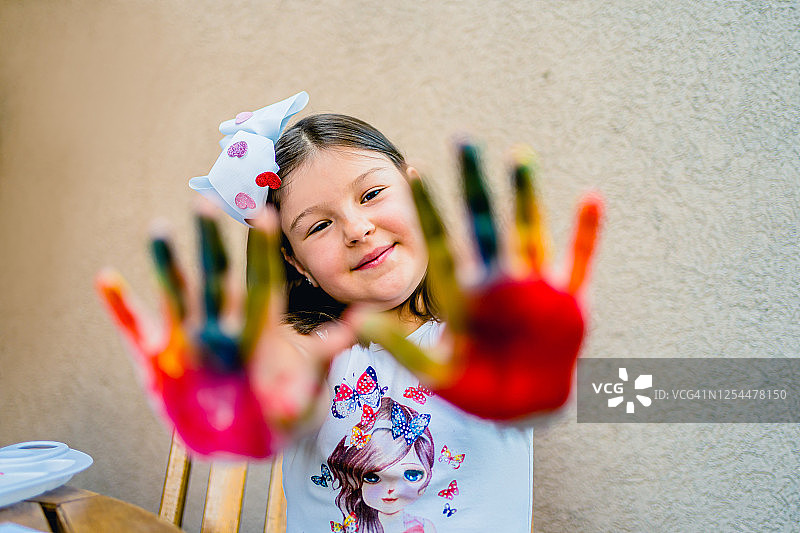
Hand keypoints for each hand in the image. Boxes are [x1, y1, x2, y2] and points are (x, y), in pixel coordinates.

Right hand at [95, 206, 353, 457]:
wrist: (242, 444)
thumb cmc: (280, 416)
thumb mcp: (308, 388)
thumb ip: (326, 355)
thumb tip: (358, 320)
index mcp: (259, 332)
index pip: (261, 284)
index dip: (262, 253)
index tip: (263, 215)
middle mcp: (224, 327)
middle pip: (218, 277)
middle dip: (213, 242)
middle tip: (206, 201)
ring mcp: (190, 341)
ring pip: (178, 294)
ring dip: (167, 263)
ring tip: (159, 228)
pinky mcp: (161, 362)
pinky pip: (136, 330)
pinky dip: (120, 308)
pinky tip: (105, 278)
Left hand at [357, 143, 601, 419]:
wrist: (523, 412)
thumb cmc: (478, 392)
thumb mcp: (436, 376)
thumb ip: (402, 349)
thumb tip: (357, 324)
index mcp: (464, 297)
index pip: (442, 245)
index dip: (428, 211)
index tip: (413, 172)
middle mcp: (497, 283)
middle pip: (483, 226)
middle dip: (473, 186)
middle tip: (463, 142)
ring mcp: (534, 289)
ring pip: (529, 232)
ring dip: (525, 196)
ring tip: (519, 155)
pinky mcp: (568, 304)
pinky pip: (579, 262)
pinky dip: (586, 233)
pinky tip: (591, 198)